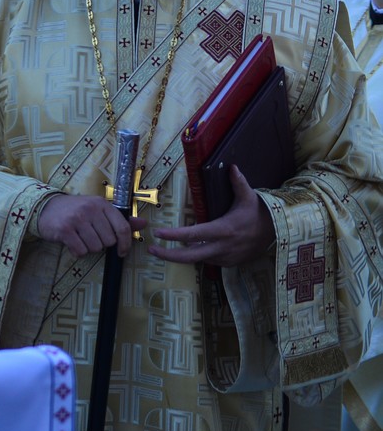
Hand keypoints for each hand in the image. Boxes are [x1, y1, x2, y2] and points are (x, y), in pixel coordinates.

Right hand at [36, 193, 146, 257]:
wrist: (45, 207)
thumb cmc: (75, 210)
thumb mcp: (98, 210)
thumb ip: (119, 218)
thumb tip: (143, 224)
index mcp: (102, 204)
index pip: (123, 228)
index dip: (126, 244)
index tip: (122, 252)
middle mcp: (90, 209)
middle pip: (109, 241)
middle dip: (101, 244)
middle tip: (90, 236)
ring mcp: (76, 219)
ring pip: (95, 247)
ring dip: (88, 248)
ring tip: (80, 238)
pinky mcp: (64, 230)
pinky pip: (80, 250)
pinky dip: (77, 251)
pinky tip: (71, 242)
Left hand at [150, 167, 276, 267]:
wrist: (279, 235)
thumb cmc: (260, 214)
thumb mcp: (250, 197)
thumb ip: (238, 183)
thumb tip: (232, 166)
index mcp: (224, 230)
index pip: (193, 234)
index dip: (174, 235)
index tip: (158, 233)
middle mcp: (223, 247)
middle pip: (190, 256)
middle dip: (169, 255)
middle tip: (151, 249)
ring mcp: (227, 258)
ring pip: (198, 259)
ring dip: (182, 256)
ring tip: (164, 250)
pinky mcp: (230, 264)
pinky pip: (209, 261)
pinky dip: (198, 256)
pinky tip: (189, 250)